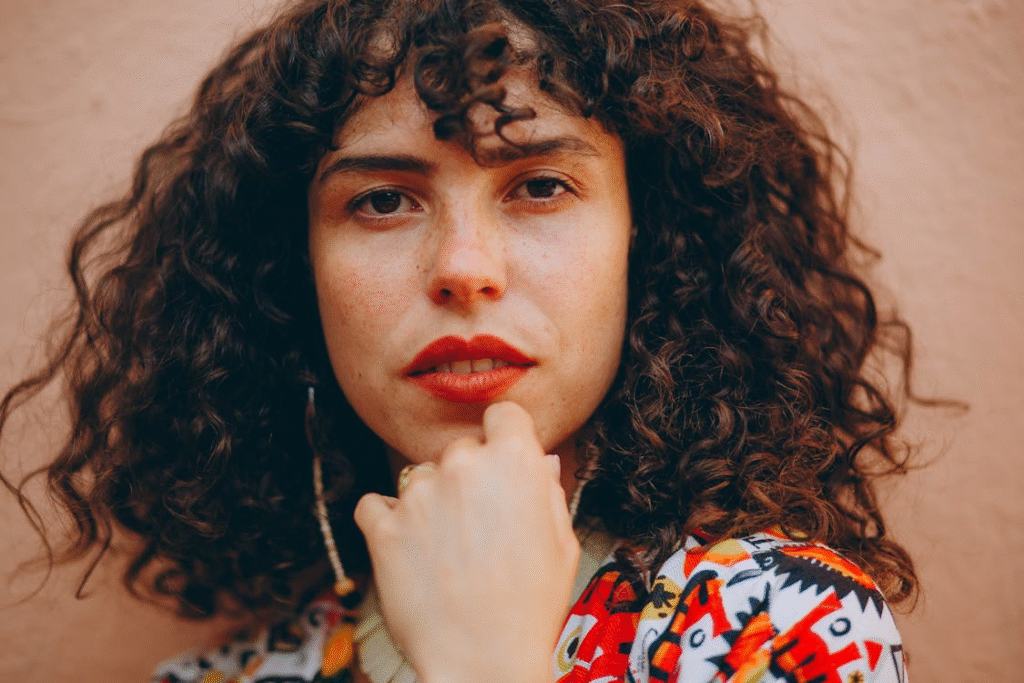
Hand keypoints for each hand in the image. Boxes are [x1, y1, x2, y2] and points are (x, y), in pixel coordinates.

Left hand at [354, 402, 580, 682]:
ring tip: (447, 552)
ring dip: (430, 502)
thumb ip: (547, 492)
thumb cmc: (530, 607)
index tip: (502, 462)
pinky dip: (388, 521)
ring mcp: (418, 493)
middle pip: (462, 450)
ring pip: (420, 477)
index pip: (504, 414)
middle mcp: (463, 465)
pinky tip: (411, 551)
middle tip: (479, 528)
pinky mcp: (382, 524)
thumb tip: (540, 464)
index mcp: (514, 461)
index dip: (505, 438)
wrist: (481, 661)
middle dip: (469, 479)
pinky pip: (376, 504)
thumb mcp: (562, 543)